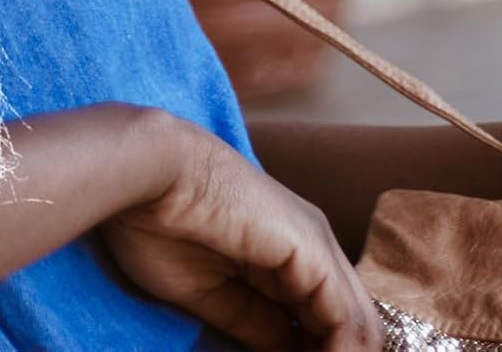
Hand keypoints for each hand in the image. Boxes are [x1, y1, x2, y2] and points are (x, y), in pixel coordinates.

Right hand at [99, 115, 382, 350]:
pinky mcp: (316, 249)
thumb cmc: (156, 223)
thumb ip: (258, 326)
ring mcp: (318, 246)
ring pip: (358, 328)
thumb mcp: (213, 294)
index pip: (326, 322)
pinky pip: (350, 322)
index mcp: (285, 253)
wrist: (143, 173)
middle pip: (348, 325)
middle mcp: (311, 247)